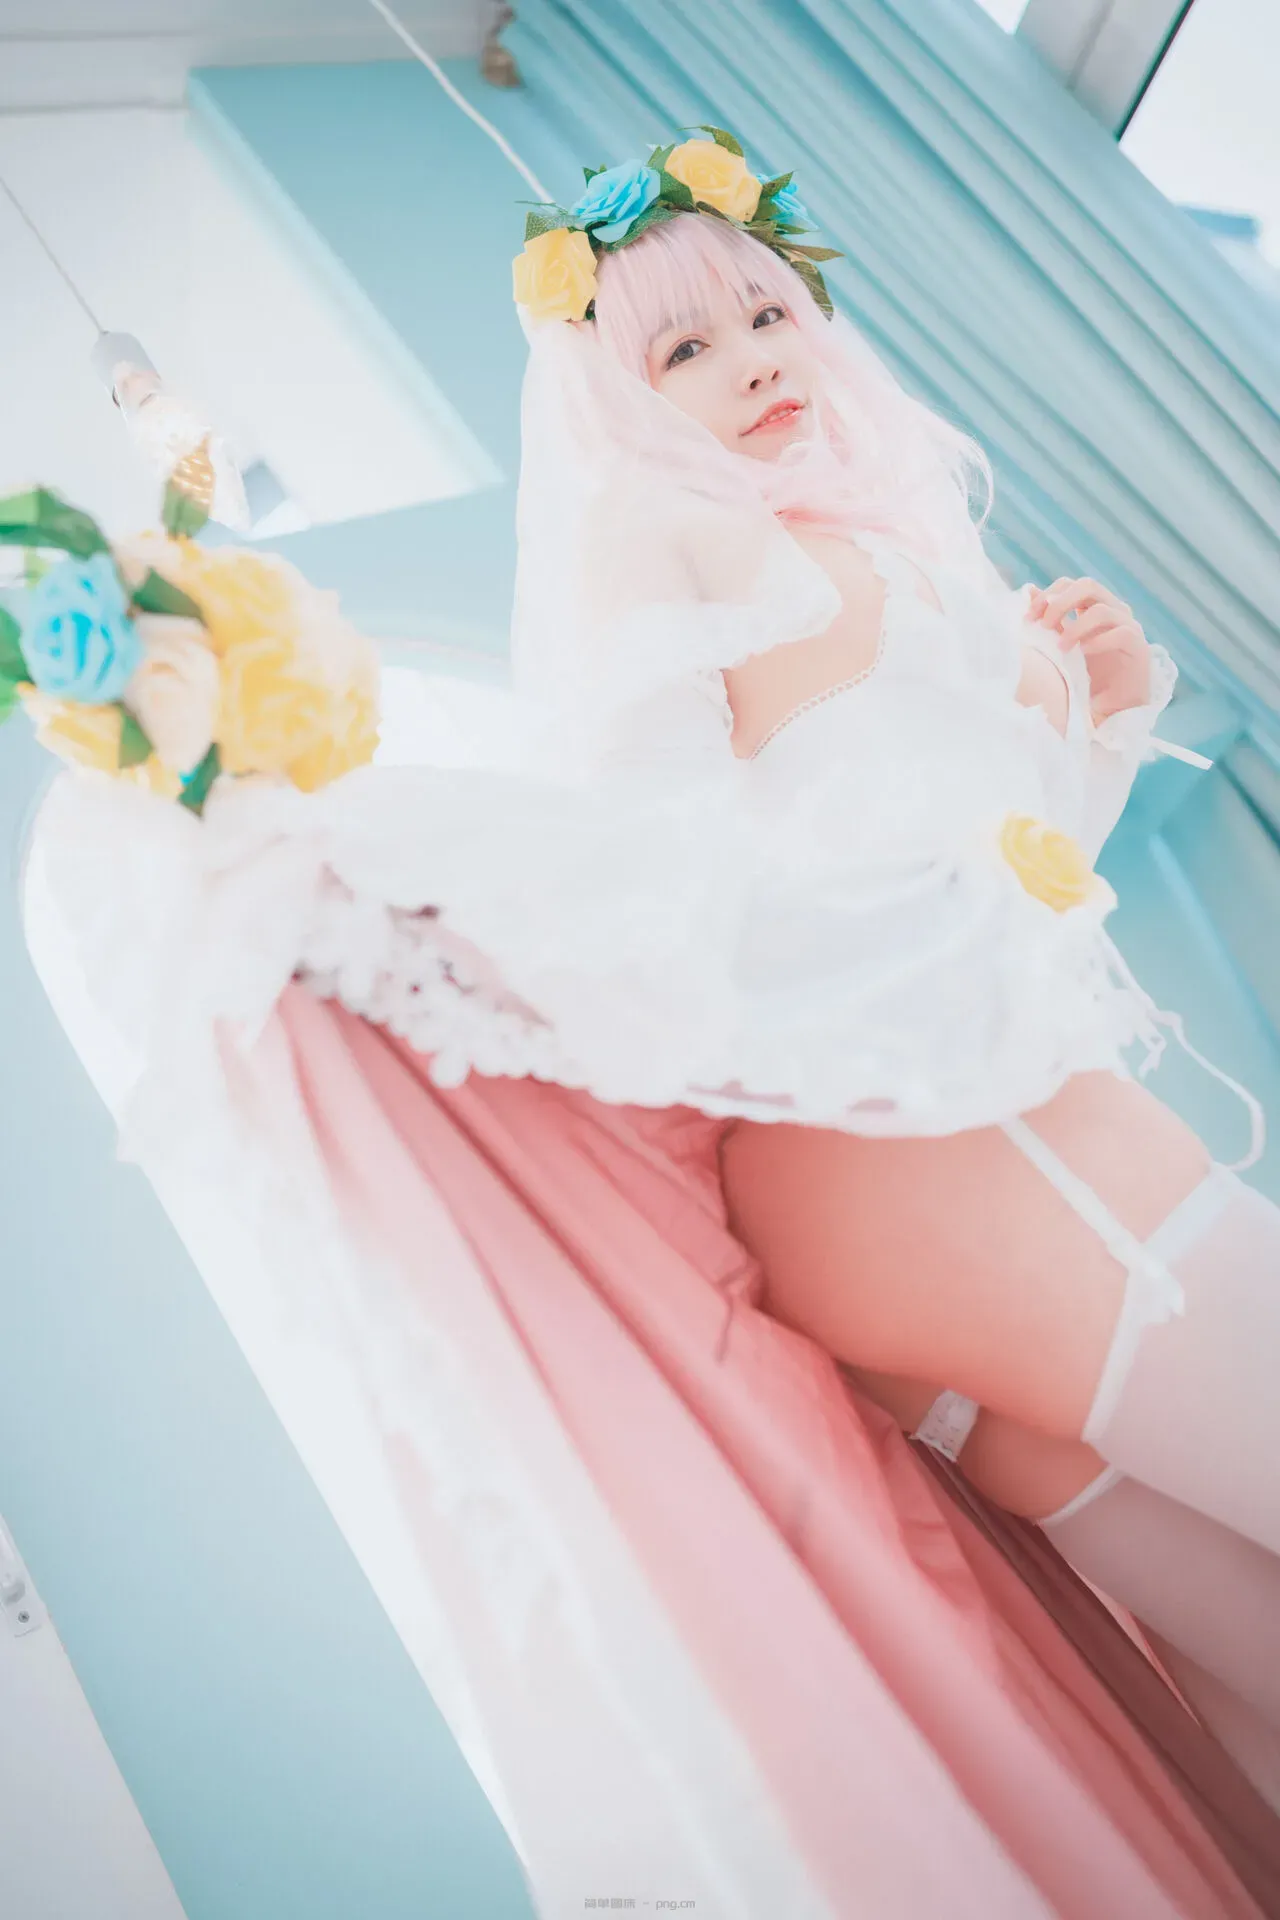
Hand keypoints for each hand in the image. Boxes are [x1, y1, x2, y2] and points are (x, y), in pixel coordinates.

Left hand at [1025, 577, 1151, 724]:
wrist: (1114, 705)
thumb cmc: (1088, 675)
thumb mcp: (1063, 644)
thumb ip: (1052, 619)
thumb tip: (1029, 591)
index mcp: (1094, 605)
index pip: (1071, 584)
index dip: (1048, 595)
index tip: (1029, 617)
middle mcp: (1113, 609)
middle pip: (1088, 586)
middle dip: (1060, 602)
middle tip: (1044, 625)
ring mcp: (1128, 625)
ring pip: (1102, 610)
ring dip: (1075, 628)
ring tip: (1061, 648)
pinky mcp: (1138, 646)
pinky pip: (1120, 634)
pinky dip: (1098, 642)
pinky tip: (1083, 654)